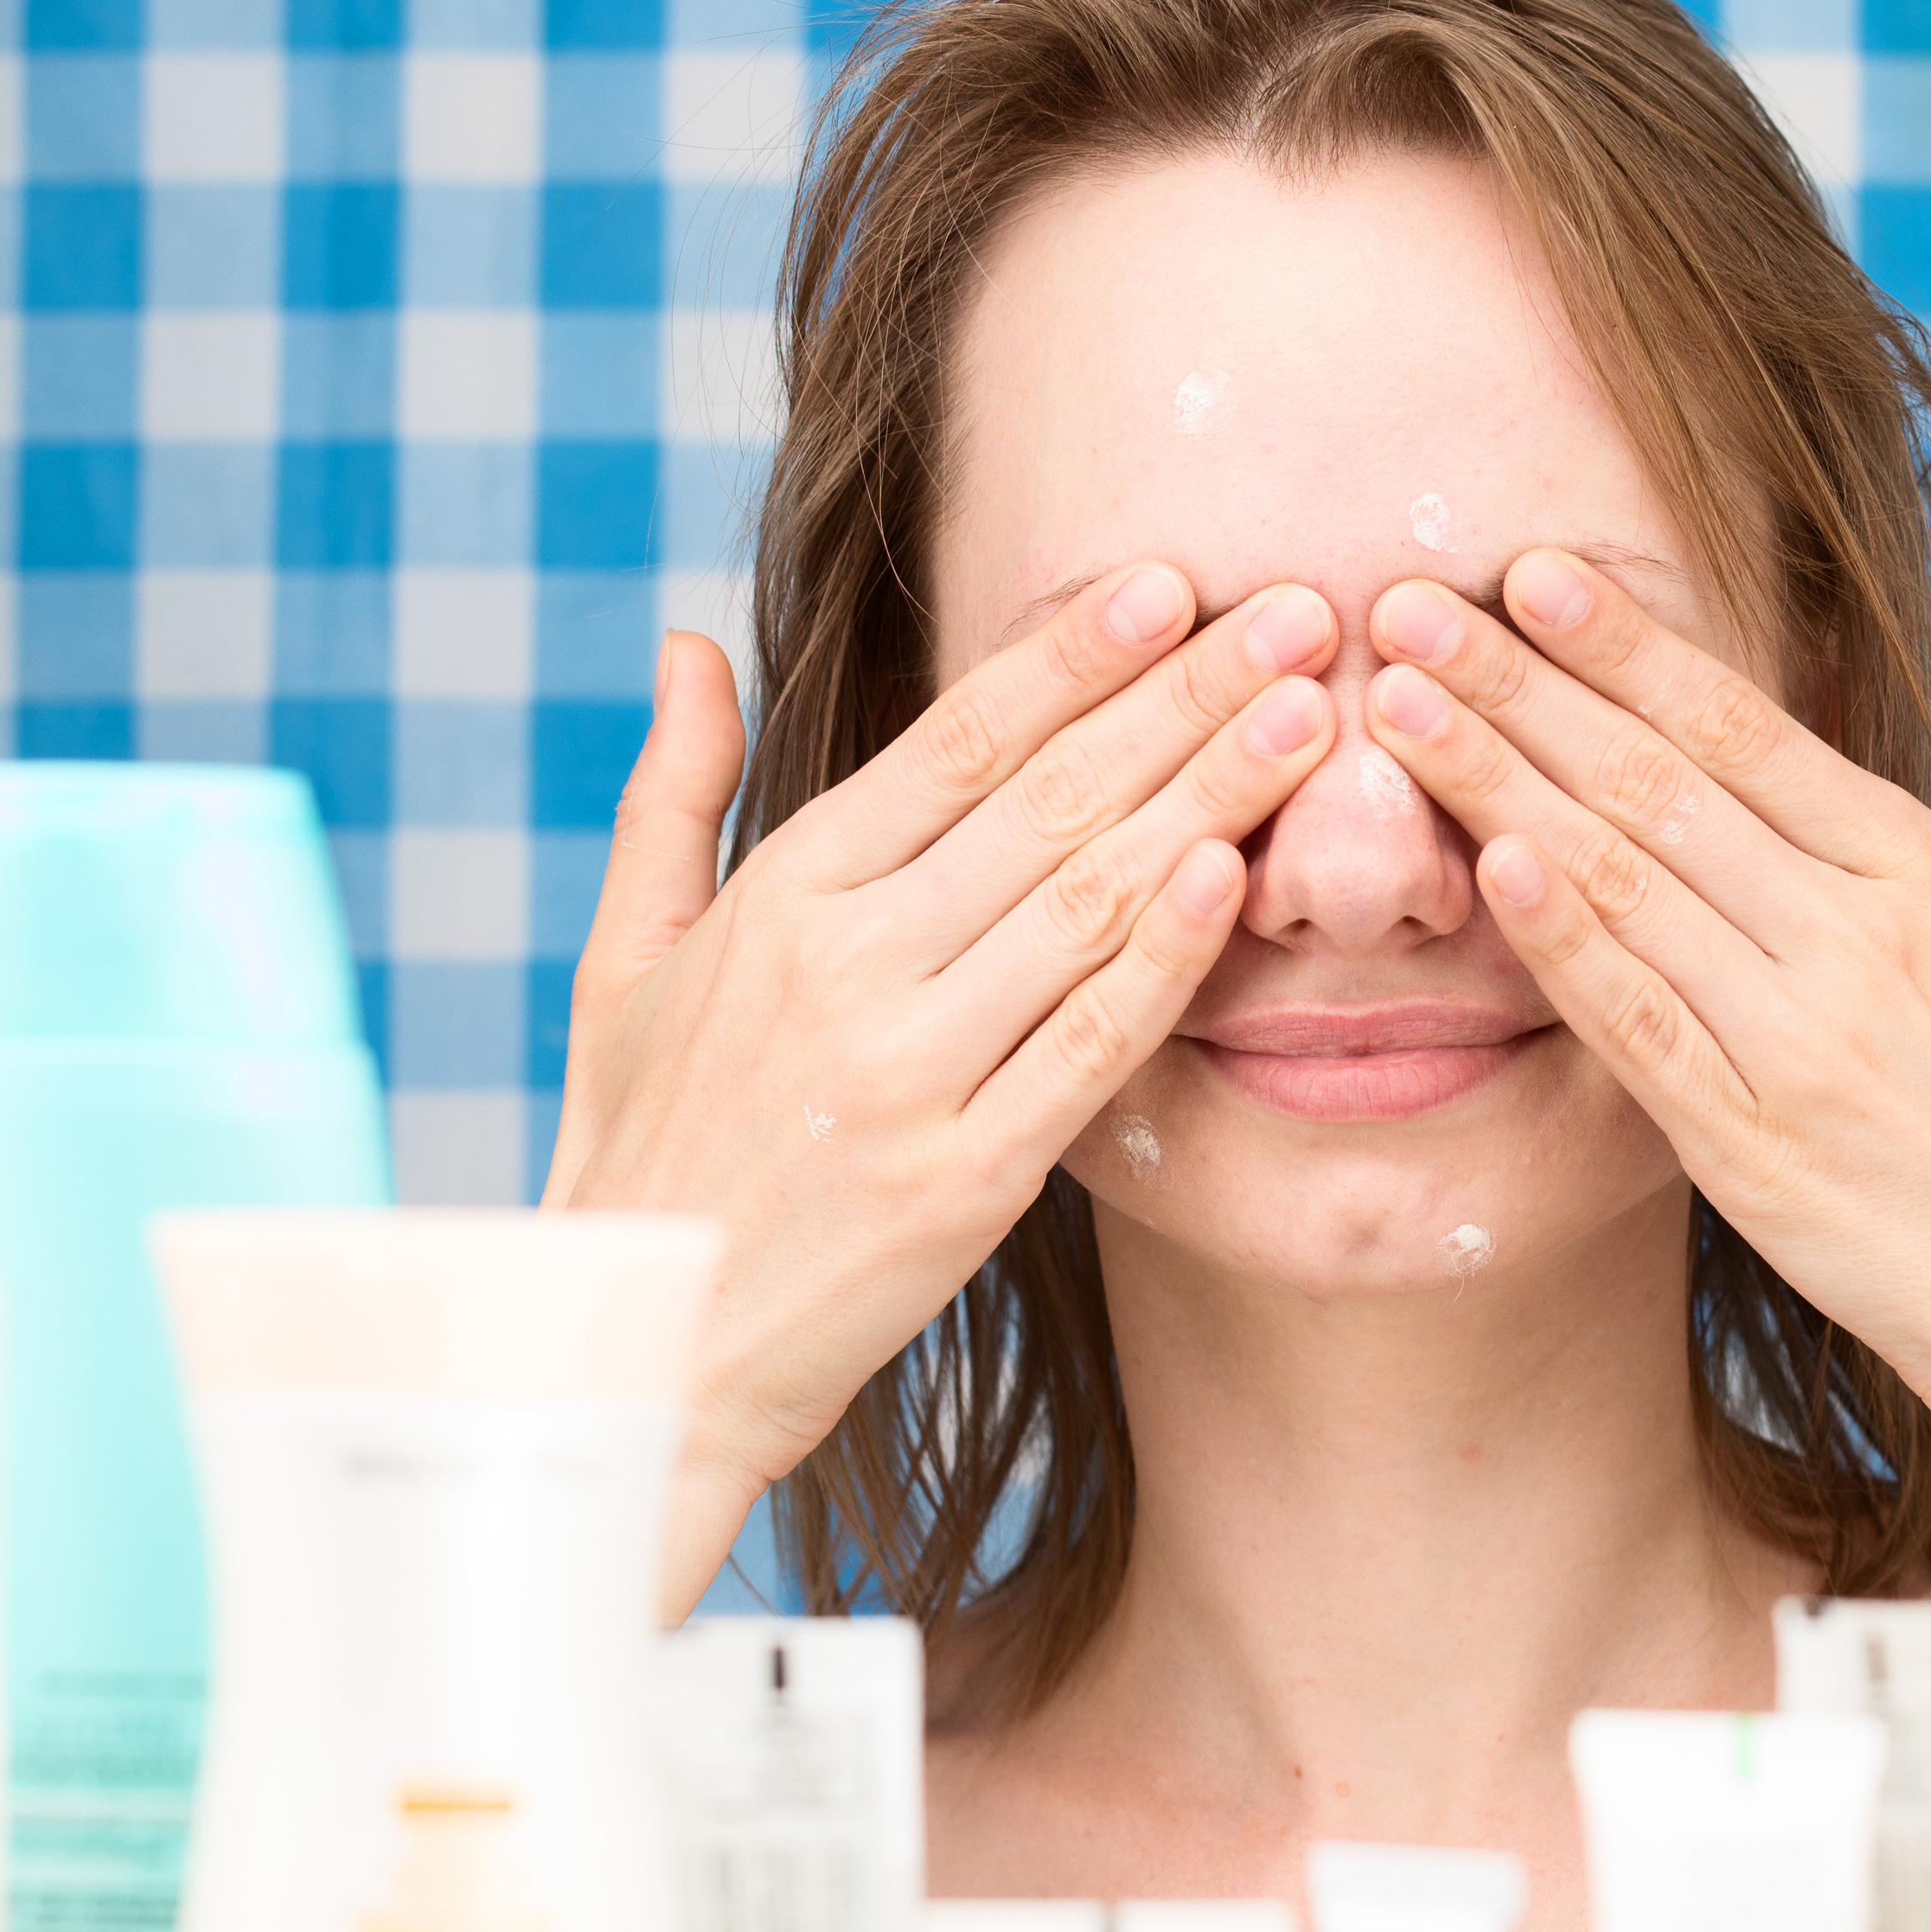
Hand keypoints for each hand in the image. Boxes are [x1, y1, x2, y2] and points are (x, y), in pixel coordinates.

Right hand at [546, 567, 1342, 1609]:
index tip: (1174, 582)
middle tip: (1302, 613)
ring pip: (1087, 903)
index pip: (954, 743)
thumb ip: (673, 791)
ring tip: (1310, 715)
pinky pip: (1088, 1048)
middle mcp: (847, 968)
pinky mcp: (963, 1181)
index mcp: (781, 897)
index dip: (1073, 656)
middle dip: (1186, 696)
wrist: (637, 1349)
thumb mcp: (620, 954)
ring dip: (1210, 797)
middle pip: (1049, 801)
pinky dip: (1164, 959)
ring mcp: (908, 1075)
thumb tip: (690, 641)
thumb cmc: (640, 1141)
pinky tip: (1236, 875)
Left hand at [1360, 550, 1930, 1468]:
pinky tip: (1489, 866)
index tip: (1534, 574)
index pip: (1748, 730)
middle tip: (1410, 607)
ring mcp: (1800, 1048)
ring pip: (1625, 886)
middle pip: (1659, 786)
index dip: (1631, 645)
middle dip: (1522, 687)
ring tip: (1398, 710)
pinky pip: (1639, 1030)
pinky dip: (1563, 947)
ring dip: (1500, 786)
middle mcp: (1859, 941)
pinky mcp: (1756, 1155)